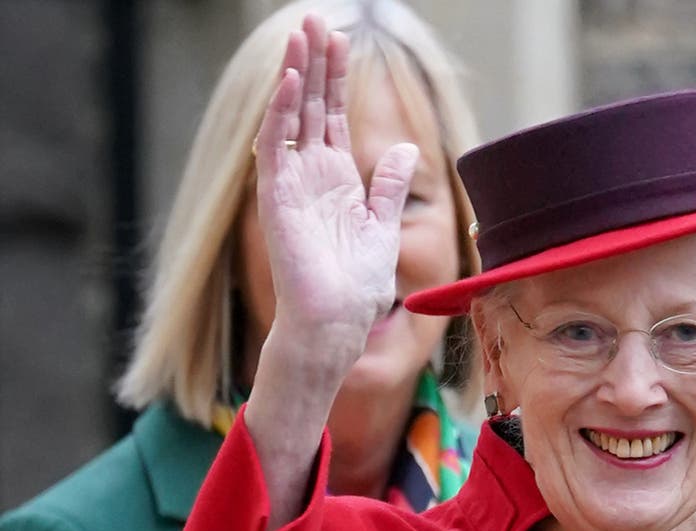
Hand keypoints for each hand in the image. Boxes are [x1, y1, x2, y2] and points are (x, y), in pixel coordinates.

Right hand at [253, 14, 417, 378]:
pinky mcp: (277, 198)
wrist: (336, 321)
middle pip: (311, 105)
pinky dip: (282, 112)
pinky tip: (294, 81)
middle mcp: (310, 174)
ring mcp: (291, 183)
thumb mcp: (381, 224)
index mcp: (336, 179)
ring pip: (290, 116)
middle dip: (315, 62)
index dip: (336, 77)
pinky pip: (275, 146)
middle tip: (315, 19)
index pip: (332, 115)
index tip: (341, 38)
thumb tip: (405, 149)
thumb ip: (387, 184)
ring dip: (297, 75)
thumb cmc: (356, 285)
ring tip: (302, 34)